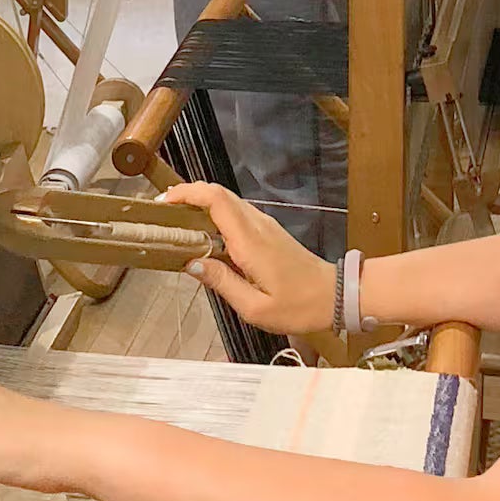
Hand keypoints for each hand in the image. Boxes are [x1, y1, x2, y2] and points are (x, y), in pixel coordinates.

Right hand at [161, 181, 337, 333]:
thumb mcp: (255, 307)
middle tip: (164, 214)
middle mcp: (256, 225)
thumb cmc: (297, 306)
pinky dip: (216, 214)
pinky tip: (205, 235)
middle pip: (219, 193)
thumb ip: (222, 282)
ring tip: (178, 224)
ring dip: (201, 204)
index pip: (216, 199)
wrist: (335, 296)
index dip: (188, 193)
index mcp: (250, 241)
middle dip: (188, 195)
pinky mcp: (268, 231)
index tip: (165, 202)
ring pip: (228, 201)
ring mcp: (264, 225)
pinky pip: (237, 213)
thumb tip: (191, 263)